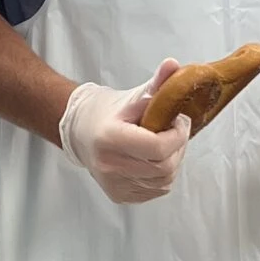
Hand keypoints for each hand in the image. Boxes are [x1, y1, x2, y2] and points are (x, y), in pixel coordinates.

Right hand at [58, 59, 190, 204]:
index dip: (177, 135)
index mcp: (111, 138)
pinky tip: (153, 159)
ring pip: (164, 181)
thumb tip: (173, 65)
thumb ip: (157, 84)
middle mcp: (110, 165)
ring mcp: (114, 184)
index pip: (158, 147)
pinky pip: (155, 190)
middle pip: (164, 167)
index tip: (178, 122)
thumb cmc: (108, 112)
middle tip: (175, 131)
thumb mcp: (133, 96)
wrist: (81, 130)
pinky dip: (161, 176)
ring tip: (164, 144)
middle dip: (178, 148)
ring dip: (172, 162)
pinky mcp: (119, 195)